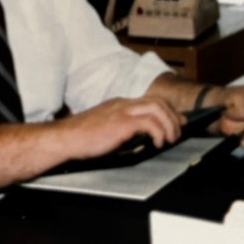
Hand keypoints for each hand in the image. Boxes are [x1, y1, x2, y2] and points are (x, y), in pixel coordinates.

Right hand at [60, 95, 183, 159]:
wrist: (65, 138)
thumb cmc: (80, 138)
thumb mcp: (104, 128)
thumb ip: (121, 128)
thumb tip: (138, 138)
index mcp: (119, 104)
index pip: (150, 100)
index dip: (167, 111)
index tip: (176, 122)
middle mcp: (122, 103)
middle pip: (158, 101)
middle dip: (173, 117)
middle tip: (178, 132)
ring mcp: (122, 111)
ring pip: (157, 108)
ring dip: (169, 124)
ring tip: (170, 139)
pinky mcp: (121, 123)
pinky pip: (150, 122)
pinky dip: (159, 132)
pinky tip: (157, 143)